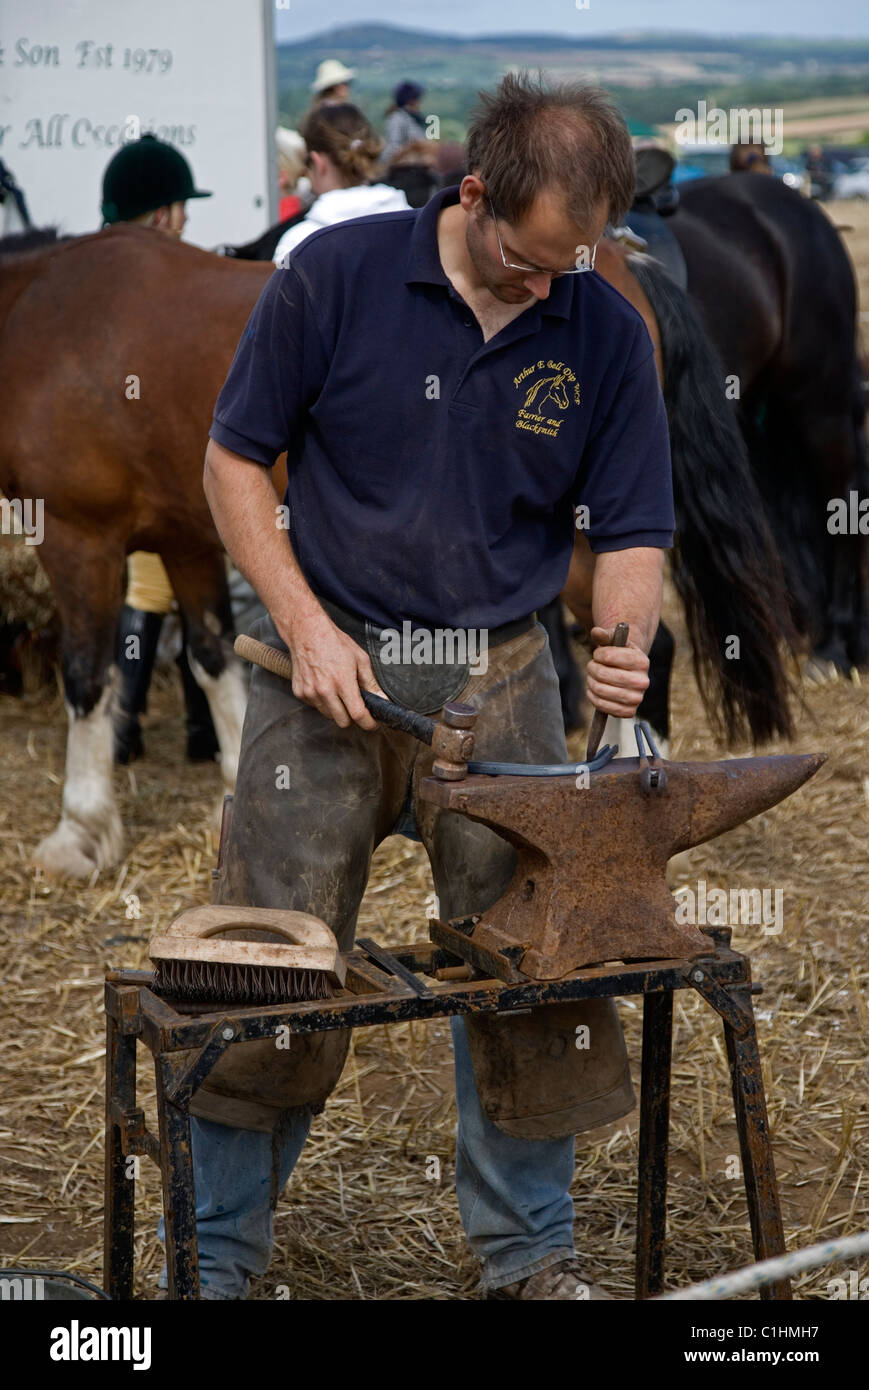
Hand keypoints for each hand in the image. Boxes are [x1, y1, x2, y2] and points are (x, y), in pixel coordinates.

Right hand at [279, 605, 385, 730]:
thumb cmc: (334, 642)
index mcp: (342, 682)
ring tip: (339, 692)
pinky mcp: (300, 693)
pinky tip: (325, 687)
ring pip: (329, 715)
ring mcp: (310, 693)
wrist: (306, 632)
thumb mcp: (360, 659)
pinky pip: (316, 707)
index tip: (372, 724)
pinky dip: (323, 702)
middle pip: (343, 721)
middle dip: (353, 718)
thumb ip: (371, 683)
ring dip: (337, 710)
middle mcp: (324, 690)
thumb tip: (382, 699)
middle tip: (357, 708)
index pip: (357, 715)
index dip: (368, 723)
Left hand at [586, 625, 649, 718]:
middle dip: (592, 668)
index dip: (599, 654)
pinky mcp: (629, 712)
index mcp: (642, 661)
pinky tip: (594, 690)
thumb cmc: (619, 655)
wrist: (628, 674)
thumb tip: (596, 632)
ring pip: (601, 690)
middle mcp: (643, 681)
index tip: (598, 654)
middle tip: (592, 666)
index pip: (611, 656)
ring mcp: (637, 698)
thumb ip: (605, 635)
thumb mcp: (614, 642)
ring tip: (592, 677)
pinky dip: (593, 697)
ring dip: (590, 682)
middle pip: (604, 675)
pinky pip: (603, 706)